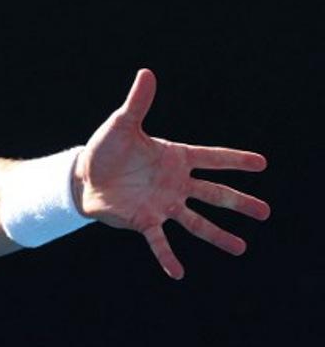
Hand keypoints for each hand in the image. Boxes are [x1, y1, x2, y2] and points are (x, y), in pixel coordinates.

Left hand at [74, 69, 269, 278]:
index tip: (262, 164)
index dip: (235, 160)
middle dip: (239, 203)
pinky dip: (167, 257)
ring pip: (196, 222)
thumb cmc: (106, 149)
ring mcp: (162, 204)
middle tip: (265, 212)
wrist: (82, 176)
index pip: (212, 158)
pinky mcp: (143, 221)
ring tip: (240, 248)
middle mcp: (174, 183)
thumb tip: (146, 73)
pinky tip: (179, 273)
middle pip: (214, 194)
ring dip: (217, 235)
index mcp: (175, 158)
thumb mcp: (121, 124)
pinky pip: (159, 241)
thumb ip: (138, 103)